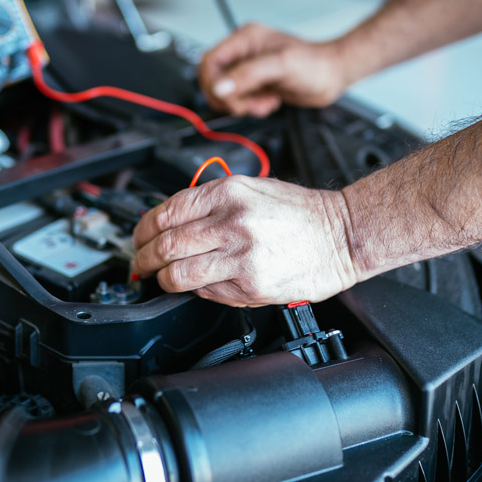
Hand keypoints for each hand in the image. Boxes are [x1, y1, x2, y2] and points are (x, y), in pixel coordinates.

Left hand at [132, 175, 357, 306]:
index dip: (143, 229)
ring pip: (178, 274)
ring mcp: (241, 256)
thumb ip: (210, 203)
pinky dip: (196, 290)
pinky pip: (207, 292)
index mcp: (228, 193)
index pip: (165, 212)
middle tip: (141, 263)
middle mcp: (232, 223)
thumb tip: (169, 222)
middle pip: (165, 245)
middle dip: (144, 258)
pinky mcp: (251, 286)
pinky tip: (201, 283)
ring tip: (162, 279)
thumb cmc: (301, 213)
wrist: (342, 236)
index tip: (139, 238)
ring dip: (162, 279)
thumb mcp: (252, 189)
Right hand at [198, 23, 347, 117]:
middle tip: (247, 104)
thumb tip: (220, 87)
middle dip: (229, 97)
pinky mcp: (256, 83)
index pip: (210, 61)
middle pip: (213, 79)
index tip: (229, 98)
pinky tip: (269, 102)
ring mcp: (249, 68)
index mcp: (244, 38)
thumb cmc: (314, 64)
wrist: (332, 76)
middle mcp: (243, 52)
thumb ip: (248, 75)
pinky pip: (240, 99)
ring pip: (226, 93)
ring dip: (242, 104)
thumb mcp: (280, 66)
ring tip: (264, 102)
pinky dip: (251, 107)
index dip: (213, 83)